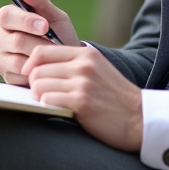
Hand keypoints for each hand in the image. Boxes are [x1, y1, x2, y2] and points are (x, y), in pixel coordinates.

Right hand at [0, 0, 80, 85]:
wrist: (67, 62)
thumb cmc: (60, 34)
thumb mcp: (54, 16)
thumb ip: (38, 1)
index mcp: (8, 18)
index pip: (6, 15)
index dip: (26, 20)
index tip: (45, 26)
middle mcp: (0, 37)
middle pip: (14, 40)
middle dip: (38, 42)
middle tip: (54, 44)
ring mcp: (1, 58)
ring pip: (17, 60)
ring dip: (40, 58)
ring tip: (52, 55)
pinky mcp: (6, 76)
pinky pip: (20, 75)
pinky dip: (36, 70)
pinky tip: (45, 66)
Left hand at [25, 44, 143, 152]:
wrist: (139, 118)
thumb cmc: (113, 97)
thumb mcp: (97, 70)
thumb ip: (72, 64)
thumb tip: (38, 67)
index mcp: (86, 54)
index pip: (42, 51)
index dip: (30, 65)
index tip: (29, 76)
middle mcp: (83, 65)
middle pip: (37, 70)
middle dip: (34, 84)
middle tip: (42, 95)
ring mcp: (82, 83)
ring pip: (39, 86)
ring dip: (40, 97)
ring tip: (52, 103)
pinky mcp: (81, 102)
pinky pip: (48, 101)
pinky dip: (47, 107)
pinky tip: (59, 110)